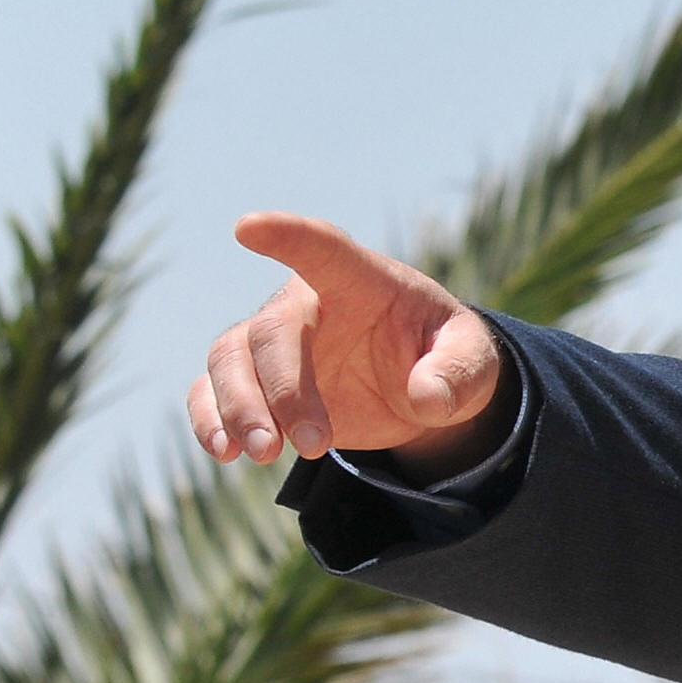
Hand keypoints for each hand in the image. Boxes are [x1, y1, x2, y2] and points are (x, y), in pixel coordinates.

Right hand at [188, 211, 504, 477]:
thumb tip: (426, 398)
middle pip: (271, 332)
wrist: (422, 388)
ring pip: (229, 359)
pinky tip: (224, 452)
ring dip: (238, 408)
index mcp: (360, 281)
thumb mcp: (472, 360)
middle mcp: (307, 305)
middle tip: (311, 445)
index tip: (248, 227)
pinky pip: (212, 391)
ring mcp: (276, 344)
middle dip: (283, 390)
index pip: (323, 249)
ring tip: (263, 455)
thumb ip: (456, 372)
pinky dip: (209, 419)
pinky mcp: (257, 382)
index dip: (287, 237)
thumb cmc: (444, 354)